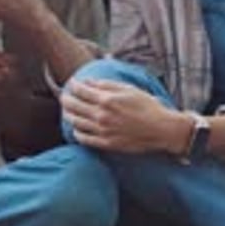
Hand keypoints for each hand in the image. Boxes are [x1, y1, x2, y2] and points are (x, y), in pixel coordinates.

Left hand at [61, 78, 182, 153]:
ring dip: (68, 115)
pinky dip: (76, 132)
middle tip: (64, 96)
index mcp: (107, 100)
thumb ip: (106, 85)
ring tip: (66, 111)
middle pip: (74, 106)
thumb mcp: (128, 89)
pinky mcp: (106, 144)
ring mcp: (103, 131)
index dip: (73, 85)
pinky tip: (76, 128)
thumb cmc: (147, 106)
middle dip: (66, 99)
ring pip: (76, 122)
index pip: (81, 91)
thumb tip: (88, 81)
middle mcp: (102, 116)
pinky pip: (84, 139)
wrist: (161, 129)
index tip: (71, 83)